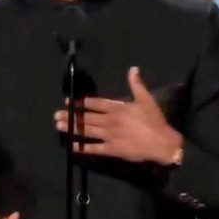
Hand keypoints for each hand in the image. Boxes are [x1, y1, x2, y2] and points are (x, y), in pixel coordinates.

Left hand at [53, 66, 182, 164]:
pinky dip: (82, 148)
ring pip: (87, 131)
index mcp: (117, 108)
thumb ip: (137, 85)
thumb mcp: (147, 100)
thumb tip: (132, 69)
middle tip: (56, 115)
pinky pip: (94, 149)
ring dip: (72, 128)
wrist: (162, 143)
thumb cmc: (154, 121)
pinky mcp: (112, 150)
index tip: (68, 101)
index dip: (81, 102)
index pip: (95, 104)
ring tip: (59, 126)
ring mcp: (109, 136)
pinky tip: (72, 146)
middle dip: (71, 115)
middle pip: (87, 117)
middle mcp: (110, 121)